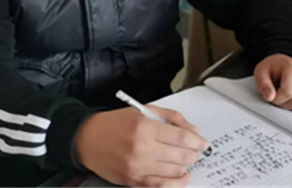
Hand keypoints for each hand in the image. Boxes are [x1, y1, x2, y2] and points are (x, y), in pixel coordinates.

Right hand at [74, 105, 210, 186]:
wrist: (88, 139)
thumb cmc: (115, 123)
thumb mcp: (143, 110)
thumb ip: (171, 117)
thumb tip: (193, 130)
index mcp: (144, 126)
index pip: (181, 136)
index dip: (197, 141)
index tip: (203, 143)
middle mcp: (141, 147)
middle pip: (181, 155)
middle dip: (194, 153)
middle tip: (196, 150)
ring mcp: (137, 166)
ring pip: (174, 171)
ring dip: (186, 166)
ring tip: (186, 160)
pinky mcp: (133, 180)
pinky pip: (162, 186)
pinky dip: (177, 183)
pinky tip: (183, 177)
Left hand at [254, 54, 291, 113]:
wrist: (286, 64)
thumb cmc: (274, 68)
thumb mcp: (262, 72)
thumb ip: (263, 84)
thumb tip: (270, 97)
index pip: (288, 92)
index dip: (276, 99)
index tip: (271, 95)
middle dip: (285, 104)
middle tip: (279, 96)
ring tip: (288, 96)